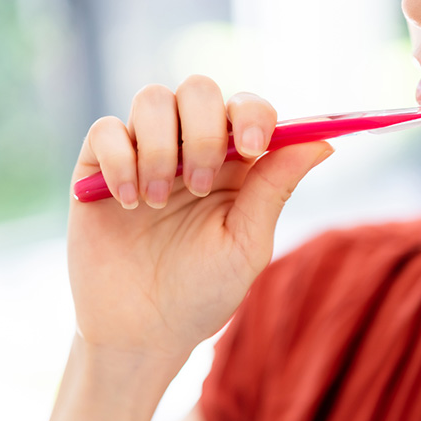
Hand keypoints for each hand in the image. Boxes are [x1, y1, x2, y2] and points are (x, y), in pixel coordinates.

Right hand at [67, 75, 332, 358]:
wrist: (141, 331)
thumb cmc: (202, 293)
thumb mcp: (246, 244)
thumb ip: (275, 188)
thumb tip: (322, 140)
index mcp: (233, 165)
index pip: (247, 108)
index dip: (253, 114)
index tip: (252, 147)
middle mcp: (189, 149)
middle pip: (198, 89)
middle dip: (202, 131)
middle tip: (198, 186)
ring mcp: (143, 154)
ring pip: (151, 99)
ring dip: (160, 148)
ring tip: (157, 202)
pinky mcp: (98, 168)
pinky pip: (106, 130)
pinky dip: (120, 160)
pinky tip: (128, 203)